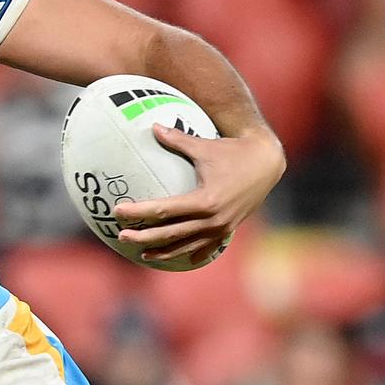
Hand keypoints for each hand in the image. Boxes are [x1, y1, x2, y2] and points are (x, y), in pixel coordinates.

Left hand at [113, 123, 284, 264]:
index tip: (117, 211)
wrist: (266, 163)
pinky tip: (179, 258)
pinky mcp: (228, 230)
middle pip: (170, 234)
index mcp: (204, 200)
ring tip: (143, 253)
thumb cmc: (231, 151)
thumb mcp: (203, 146)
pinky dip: (191, 252)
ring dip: (164, 250)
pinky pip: (207, 247)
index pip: (162, 210)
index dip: (138, 212)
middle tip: (121, 236)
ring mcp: (221, 228)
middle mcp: (212, 219)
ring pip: (187, 245)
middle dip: (144, 237)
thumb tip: (152, 126)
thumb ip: (176, 139)